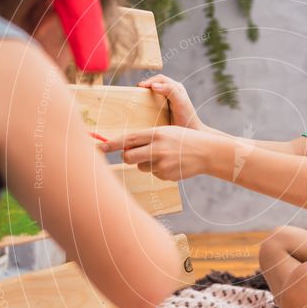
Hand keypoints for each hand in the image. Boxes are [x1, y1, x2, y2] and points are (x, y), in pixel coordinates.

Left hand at [103, 126, 225, 180]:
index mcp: (156, 133)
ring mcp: (162, 164)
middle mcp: (158, 148)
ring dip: (146, 163)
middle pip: (129, 158)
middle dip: (127, 157)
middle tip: (132, 155)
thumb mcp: (166, 132)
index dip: (112, 144)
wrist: (207, 152)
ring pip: (141, 167)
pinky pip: (153, 174)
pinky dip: (158, 170)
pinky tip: (171, 164)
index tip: (100, 148)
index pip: (128, 139)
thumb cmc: (184, 139)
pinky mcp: (167, 175)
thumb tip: (126, 149)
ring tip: (163, 156)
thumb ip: (146, 138)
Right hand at [137, 74, 202, 129]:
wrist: (192, 133)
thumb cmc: (188, 118)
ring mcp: (167, 101)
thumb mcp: (180, 103)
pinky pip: (153, 102)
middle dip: (145, 86)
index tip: (140, 87)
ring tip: (136, 99)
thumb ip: (170, 91)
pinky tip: (142, 109)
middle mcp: (171, 92)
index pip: (160, 79)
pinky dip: (146, 103)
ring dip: (145, 94)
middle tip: (135, 92)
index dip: (149, 81)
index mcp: (176, 87)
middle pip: (155, 84)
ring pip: (153, 93)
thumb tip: (154, 85)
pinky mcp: (163, 110)